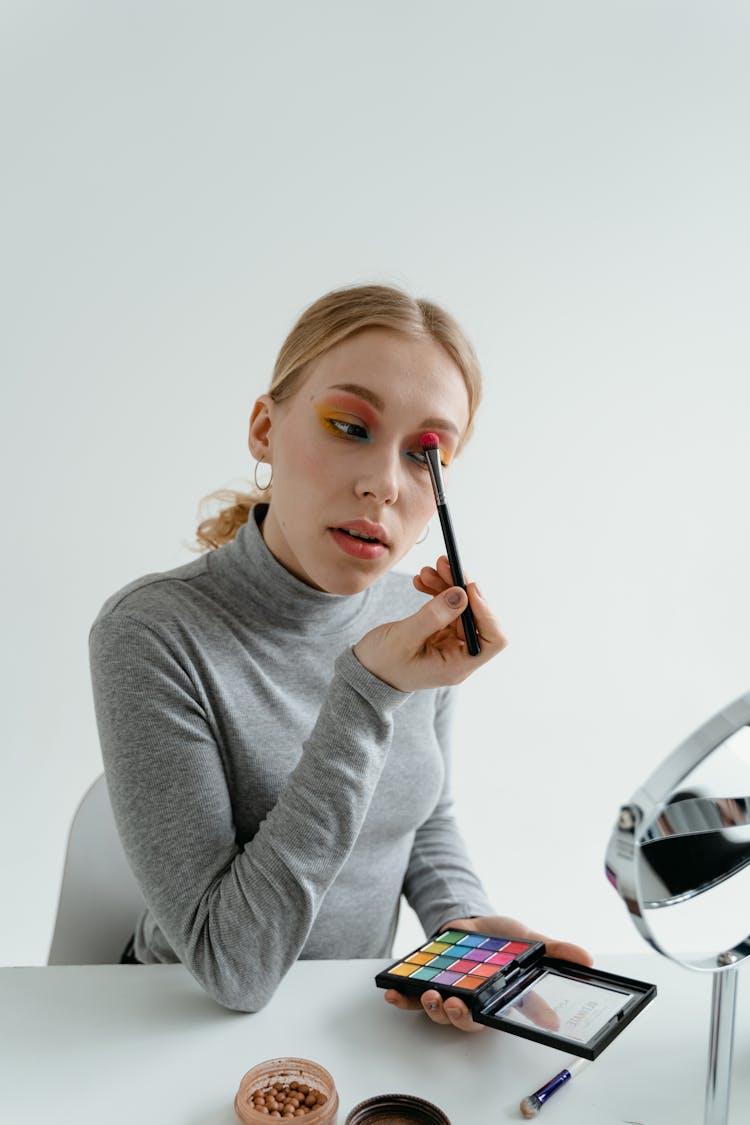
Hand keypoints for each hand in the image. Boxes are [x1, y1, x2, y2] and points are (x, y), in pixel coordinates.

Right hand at [353, 556, 506, 691]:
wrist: (364, 673)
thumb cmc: (381, 664)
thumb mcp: (404, 638)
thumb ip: (434, 616)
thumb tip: (461, 594)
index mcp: (457, 665)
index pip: (493, 639)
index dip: (486, 611)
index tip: (467, 587)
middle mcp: (459, 656)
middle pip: (477, 617)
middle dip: (461, 588)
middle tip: (442, 565)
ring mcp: (450, 644)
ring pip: (462, 608)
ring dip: (447, 585)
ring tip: (426, 571)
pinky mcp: (440, 634)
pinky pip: (447, 608)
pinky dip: (438, 592)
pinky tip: (421, 582)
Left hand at [383, 915, 592, 1033]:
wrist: (473, 922)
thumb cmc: (504, 940)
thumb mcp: (529, 940)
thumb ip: (554, 950)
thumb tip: (587, 959)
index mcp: (496, 999)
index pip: (498, 1017)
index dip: (497, 1020)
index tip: (497, 1015)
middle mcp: (471, 1002)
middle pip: (462, 1021)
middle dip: (456, 1017)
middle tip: (454, 1005)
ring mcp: (447, 994)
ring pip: (436, 1012)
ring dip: (429, 1007)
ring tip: (430, 994)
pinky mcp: (424, 983)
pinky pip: (409, 998)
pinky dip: (400, 999)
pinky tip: (391, 993)